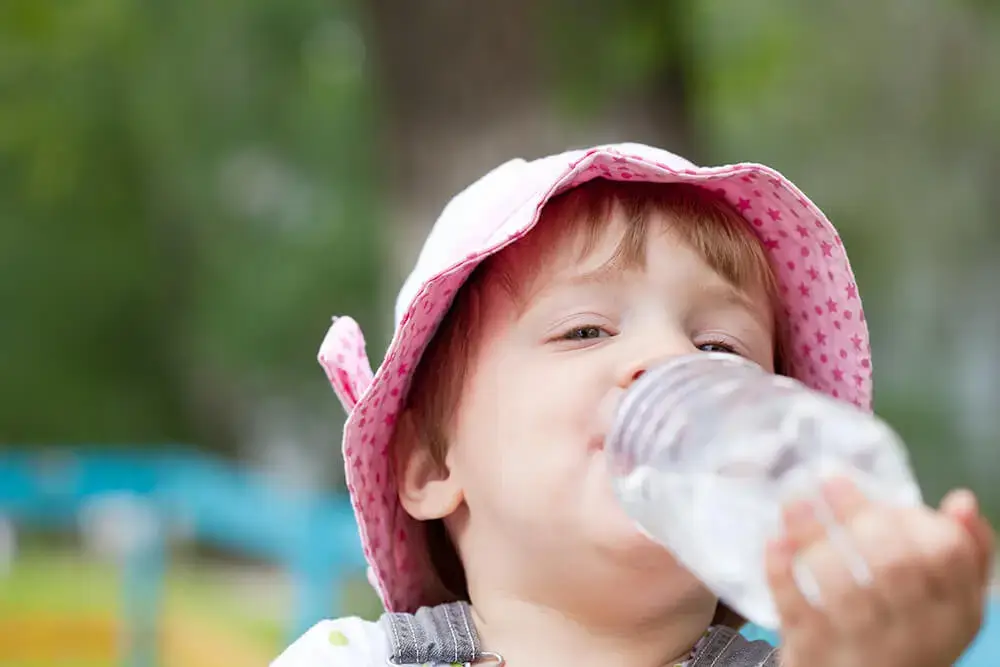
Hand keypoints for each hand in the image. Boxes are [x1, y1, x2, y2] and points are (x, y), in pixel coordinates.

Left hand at [766, 478, 994, 666]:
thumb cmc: (905, 632)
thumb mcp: (948, 605)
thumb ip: (963, 555)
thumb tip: (960, 502)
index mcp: (952, 615)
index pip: (945, 554)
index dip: (914, 517)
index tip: (884, 499)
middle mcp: (913, 635)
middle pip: (892, 564)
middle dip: (859, 515)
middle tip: (829, 481)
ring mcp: (861, 649)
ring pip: (843, 588)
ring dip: (814, 535)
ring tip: (795, 501)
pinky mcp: (813, 655)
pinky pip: (798, 610)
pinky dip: (783, 573)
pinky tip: (775, 541)